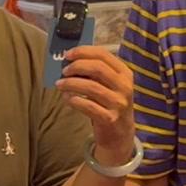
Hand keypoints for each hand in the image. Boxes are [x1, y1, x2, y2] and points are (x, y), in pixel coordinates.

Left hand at [56, 46, 134, 163]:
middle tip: (63, 71)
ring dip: (71, 83)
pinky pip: (88, 106)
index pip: (104, 54)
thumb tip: (70, 61)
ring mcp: (118, 103)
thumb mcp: (110, 85)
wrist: (120, 133)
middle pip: (98, 68)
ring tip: (60, 84)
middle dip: (76, 66)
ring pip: (91, 87)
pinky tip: (67, 98)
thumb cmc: (110, 103)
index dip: (83, 51)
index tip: (67, 54)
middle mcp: (124, 86)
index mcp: (125, 73)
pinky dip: (74, 100)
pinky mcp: (110, 119)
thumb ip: (96, 72)